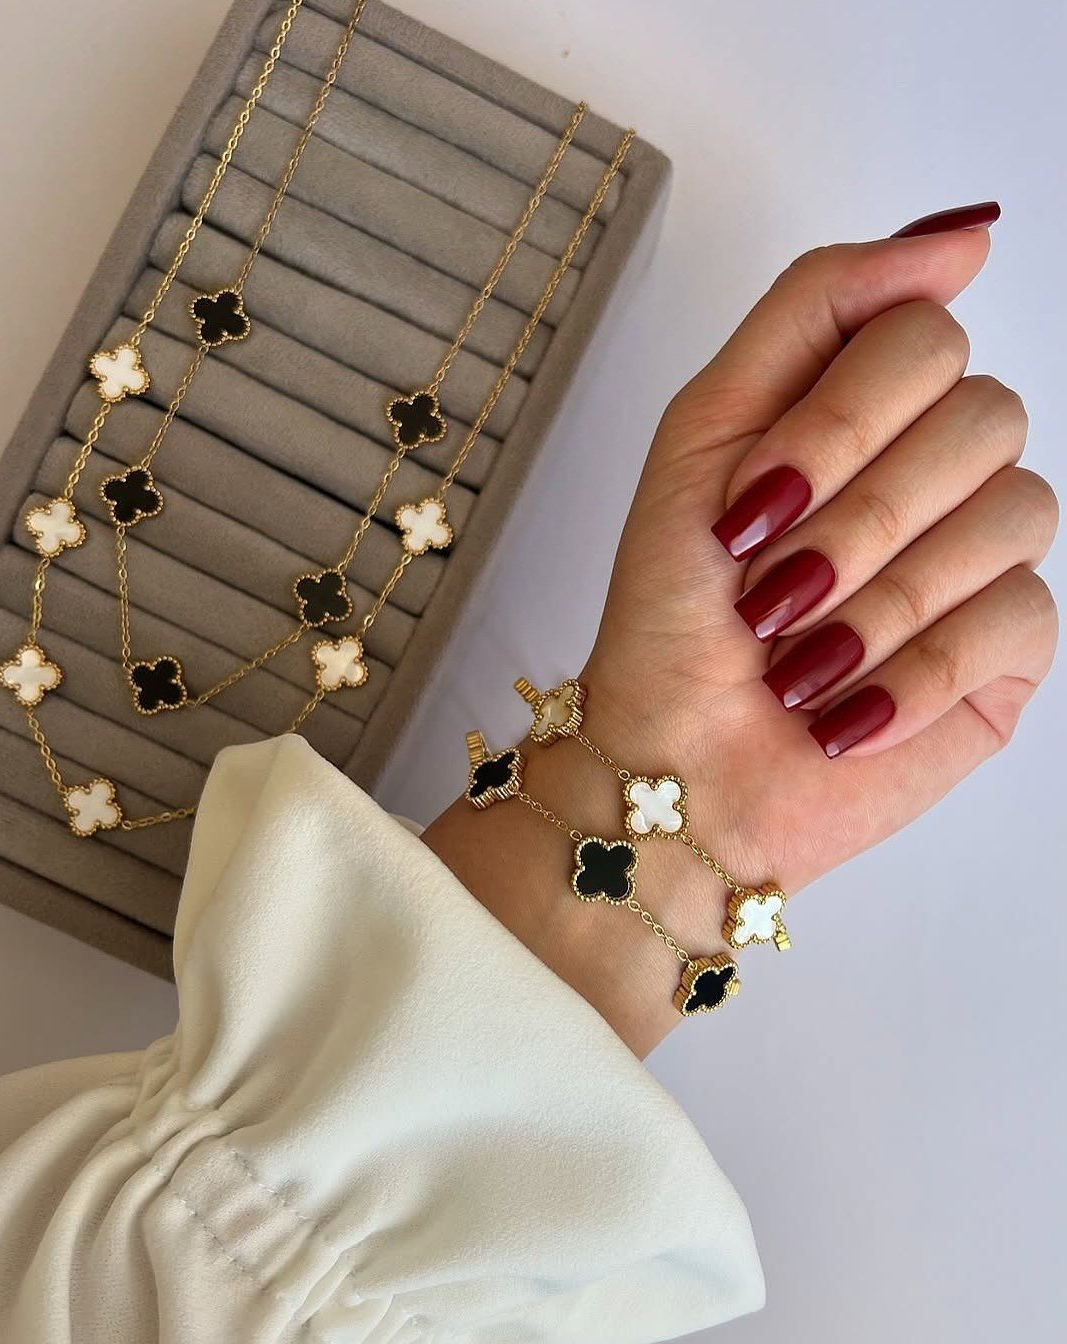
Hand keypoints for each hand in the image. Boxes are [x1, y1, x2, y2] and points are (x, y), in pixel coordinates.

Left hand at [583, 208, 1057, 903]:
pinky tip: (843, 706)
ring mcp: (982, 557)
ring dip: (876, 598)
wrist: (674, 759)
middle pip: (983, 414)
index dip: (839, 422)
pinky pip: (1018, 617)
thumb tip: (965, 236)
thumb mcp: (705, 431)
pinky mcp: (1006, 652)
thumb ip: (815, 309)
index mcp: (866, 408)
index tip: (752, 505)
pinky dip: (909, 670)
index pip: (925, 334)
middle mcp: (938, 468)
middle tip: (769, 593)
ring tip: (796, 657)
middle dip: (855, 516)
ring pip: (1015, 512)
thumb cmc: (673, 608)